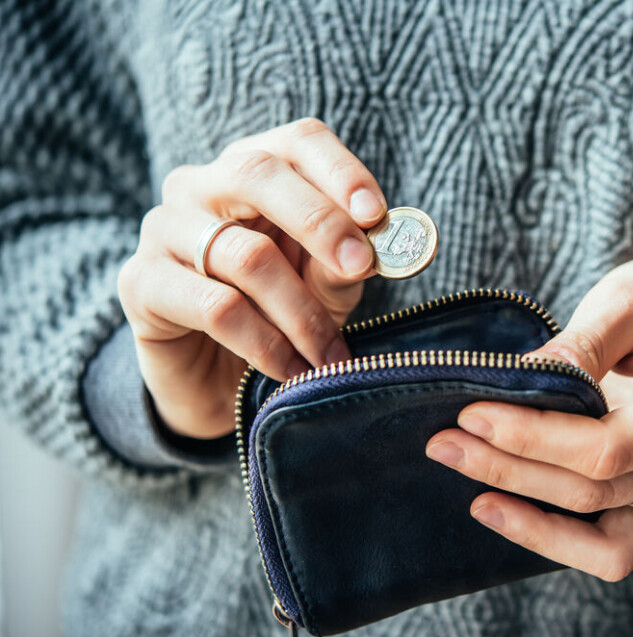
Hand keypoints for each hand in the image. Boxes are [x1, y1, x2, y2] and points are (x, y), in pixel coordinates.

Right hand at [118, 118, 385, 438]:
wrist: (220, 383)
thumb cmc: (281, 315)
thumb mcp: (325, 285)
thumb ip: (345, 260)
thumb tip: (377, 248)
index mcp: (256, 169)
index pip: (299, 141)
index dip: (341, 172)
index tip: (377, 215)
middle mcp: (201, 185)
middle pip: (259, 173)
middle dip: (320, 222)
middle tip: (360, 267)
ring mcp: (162, 228)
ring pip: (245, 254)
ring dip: (302, 313)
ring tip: (332, 356)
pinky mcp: (140, 282)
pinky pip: (215, 307)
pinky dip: (266, 344)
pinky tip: (291, 370)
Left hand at [425, 241, 632, 580]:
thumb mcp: (631, 296)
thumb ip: (580, 345)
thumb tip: (517, 383)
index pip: (611, 447)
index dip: (534, 438)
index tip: (474, 414)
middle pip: (597, 491)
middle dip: (512, 470)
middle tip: (444, 442)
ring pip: (604, 540)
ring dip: (528, 516)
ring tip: (467, 481)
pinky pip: (610, 544)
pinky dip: (555, 536)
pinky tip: (502, 508)